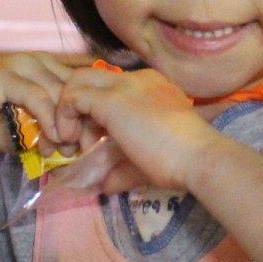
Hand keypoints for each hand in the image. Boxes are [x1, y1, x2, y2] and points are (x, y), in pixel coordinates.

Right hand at [0, 53, 79, 152]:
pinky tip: (51, 138)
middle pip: (74, 89)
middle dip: (80, 123)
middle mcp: (38, 62)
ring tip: (63, 149)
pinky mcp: (4, 75)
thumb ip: (54, 136)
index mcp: (49, 69)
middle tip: (79, 151)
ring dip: (63, 125)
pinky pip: (36, 96)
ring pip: (58, 92)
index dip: (89, 116)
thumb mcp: (31, 133)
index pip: (81, 88)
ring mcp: (20, 65)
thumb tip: (78, 150)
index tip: (94, 144)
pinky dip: (47, 118)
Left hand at [50, 66, 225, 194]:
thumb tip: (104, 185)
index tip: (98, 143)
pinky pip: (74, 96)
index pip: (111, 88)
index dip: (97, 115)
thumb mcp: (147, 161)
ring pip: (78, 80)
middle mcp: (136, 79)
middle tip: (82, 141)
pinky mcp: (111, 99)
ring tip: (76, 145)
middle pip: (91, 77)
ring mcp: (123, 86)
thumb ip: (123, 169)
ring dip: (69, 111)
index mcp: (150, 87)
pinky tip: (71, 139)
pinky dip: (65, 116)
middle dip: (78, 107)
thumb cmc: (180, 160)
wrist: (197, 157)